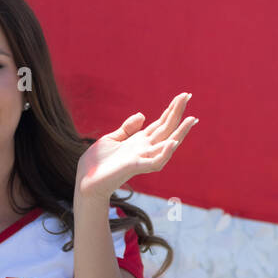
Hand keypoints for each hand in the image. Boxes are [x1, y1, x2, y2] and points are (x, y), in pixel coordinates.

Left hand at [76, 91, 197, 198]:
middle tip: (188, 95)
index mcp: (139, 141)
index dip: (171, 110)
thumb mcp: (111, 139)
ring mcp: (141, 158)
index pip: (160, 124)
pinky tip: (172, 142)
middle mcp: (144, 149)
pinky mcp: (134, 168)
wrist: (86, 182)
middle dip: (177, 113)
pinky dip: (165, 153)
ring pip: (167, 144)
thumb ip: (127, 128)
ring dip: (180, 133)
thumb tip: (143, 115)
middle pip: (166, 129)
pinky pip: (155, 162)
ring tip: (191, 119)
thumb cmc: (97, 163)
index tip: (184, 96)